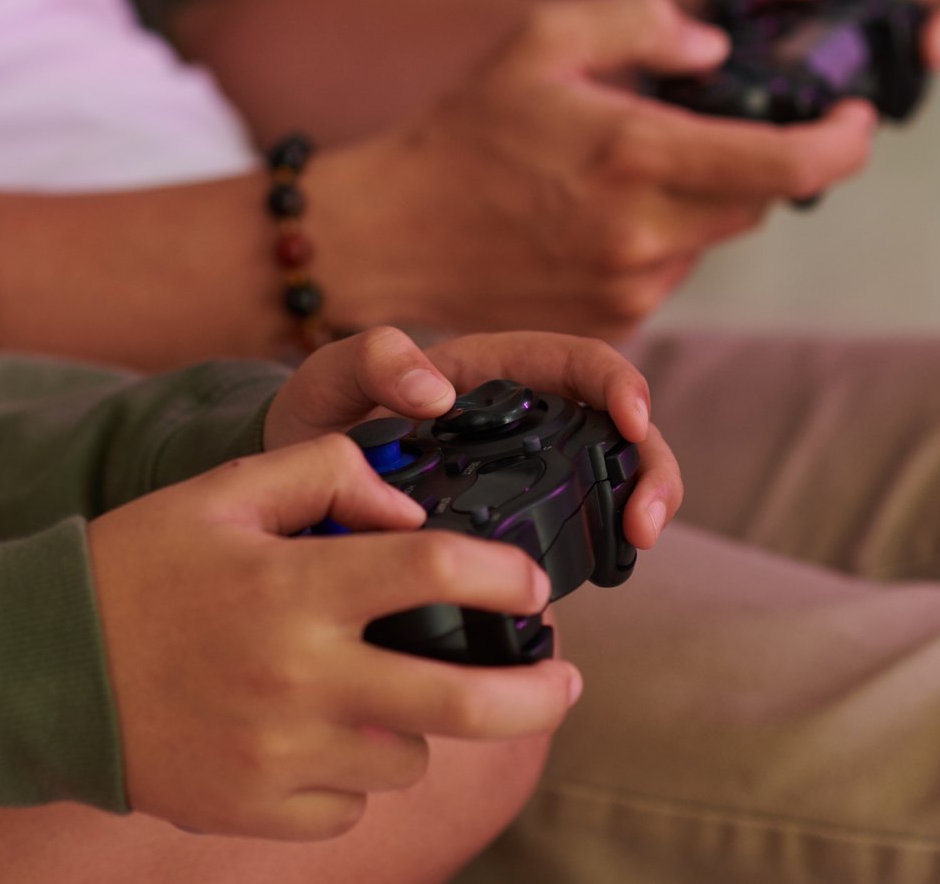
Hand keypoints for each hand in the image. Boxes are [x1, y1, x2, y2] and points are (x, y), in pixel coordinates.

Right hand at [88, 436, 580, 839]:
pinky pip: (347, 808)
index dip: (504, 575)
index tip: (530, 585)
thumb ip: (324, 472)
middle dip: (538, 694)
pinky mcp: (256, 811)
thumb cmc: (138, 567)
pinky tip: (313, 738)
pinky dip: (347, 778)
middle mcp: (299, 677)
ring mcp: (280, 756)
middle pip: (464, 702)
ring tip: (377, 693)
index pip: (436, 572)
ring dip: (413, 726)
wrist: (39, 671)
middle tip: (565, 682)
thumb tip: (410, 508)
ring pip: (406, 758)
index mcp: (295, 586)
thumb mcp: (223, 492)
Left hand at [265, 327, 680, 549]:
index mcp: (489, 372)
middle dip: (649, 466)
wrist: (289, 495)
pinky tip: (597, 577)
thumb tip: (438, 393)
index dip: (618, 384)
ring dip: (637, 506)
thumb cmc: (315, 421)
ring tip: (634, 547)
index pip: (578, 362)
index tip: (632, 422)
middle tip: (645, 520)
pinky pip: (574, 531)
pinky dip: (600, 548)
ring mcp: (523, 476)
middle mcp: (521, 421)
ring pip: (609, 481)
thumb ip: (371, 361)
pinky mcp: (513, 526)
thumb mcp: (329, 379)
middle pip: (618, 429)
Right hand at [311, 0, 876, 337]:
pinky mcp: (611, 325)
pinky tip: (595, 215)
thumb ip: (640, 20)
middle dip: (762, 161)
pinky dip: (658, 241)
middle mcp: (644, 233)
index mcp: (638, 154)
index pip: (791, 165)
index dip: (844, 145)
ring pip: (713, 239)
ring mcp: (629, 288)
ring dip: (703, 200)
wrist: (387, 237)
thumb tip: (716, 45)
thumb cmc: (461, 130)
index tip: (857, 124)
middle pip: (760, 202)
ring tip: (628, 170)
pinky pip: (668, 274)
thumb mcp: (540, 39)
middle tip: (722, 125)